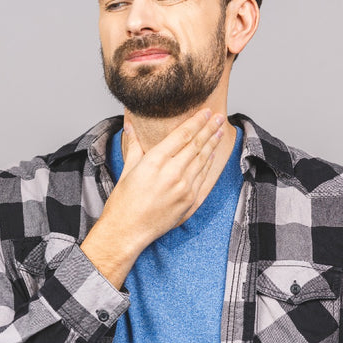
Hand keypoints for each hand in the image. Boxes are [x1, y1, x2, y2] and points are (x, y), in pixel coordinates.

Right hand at [80, 109, 224, 287]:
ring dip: (212, 144)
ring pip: (203, 160)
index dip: (196, 121)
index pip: (182, 135)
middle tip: (220, 116)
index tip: (206, 111)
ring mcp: (184, 189)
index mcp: (155, 162)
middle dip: (209, 128)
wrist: (128, 231)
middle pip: (197, 145)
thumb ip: (134, 145)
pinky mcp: (190, 202)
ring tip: (220, 131)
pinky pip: (203, 179)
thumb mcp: (127, 169)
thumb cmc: (123, 202)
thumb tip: (129, 124)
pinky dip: (209, 165)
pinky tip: (212, 154)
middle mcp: (172, 174)